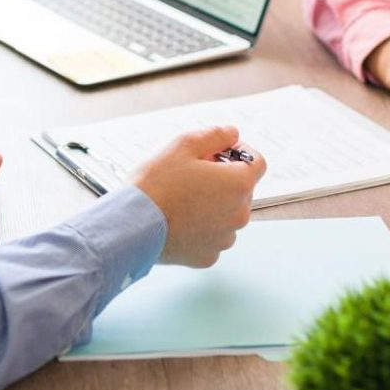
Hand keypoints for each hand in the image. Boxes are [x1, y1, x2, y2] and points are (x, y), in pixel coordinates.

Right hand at [132, 125, 265, 266]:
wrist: (132, 224)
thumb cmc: (157, 183)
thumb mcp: (184, 145)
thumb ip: (215, 135)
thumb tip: (232, 133)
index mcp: (238, 184)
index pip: (257, 163)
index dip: (240, 153)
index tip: (220, 153)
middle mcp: (239, 214)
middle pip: (241, 190)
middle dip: (223, 179)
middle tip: (194, 174)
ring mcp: (224, 238)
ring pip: (227, 215)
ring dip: (214, 206)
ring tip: (184, 200)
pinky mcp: (208, 256)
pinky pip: (212, 238)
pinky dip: (202, 229)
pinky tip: (180, 221)